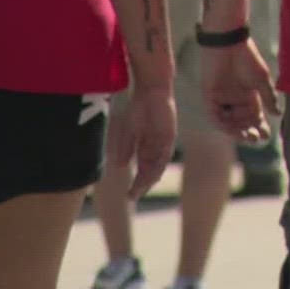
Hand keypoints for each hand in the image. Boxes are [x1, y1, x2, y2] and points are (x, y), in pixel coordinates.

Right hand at [106, 85, 176, 199]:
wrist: (150, 91)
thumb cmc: (139, 109)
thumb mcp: (129, 131)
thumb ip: (126, 148)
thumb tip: (119, 167)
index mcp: (148, 147)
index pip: (144, 170)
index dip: (137, 182)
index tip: (129, 195)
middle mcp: (157, 147)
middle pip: (151, 171)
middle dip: (142, 184)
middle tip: (133, 196)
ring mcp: (164, 142)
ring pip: (158, 165)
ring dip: (150, 178)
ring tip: (141, 189)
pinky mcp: (170, 134)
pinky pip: (164, 152)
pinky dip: (158, 164)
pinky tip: (152, 173)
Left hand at [203, 38, 280, 145]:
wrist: (228, 43)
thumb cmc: (247, 58)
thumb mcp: (261, 80)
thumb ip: (268, 97)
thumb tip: (277, 114)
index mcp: (249, 96)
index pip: (254, 118)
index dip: (260, 127)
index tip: (267, 134)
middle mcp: (235, 101)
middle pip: (242, 123)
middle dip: (249, 132)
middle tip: (257, 138)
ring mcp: (222, 100)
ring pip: (228, 122)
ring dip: (237, 132)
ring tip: (247, 137)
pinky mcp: (209, 96)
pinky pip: (214, 115)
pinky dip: (222, 123)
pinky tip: (231, 129)